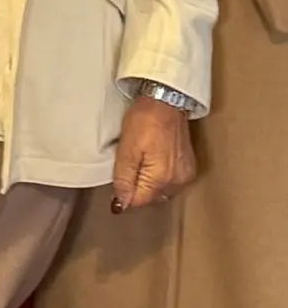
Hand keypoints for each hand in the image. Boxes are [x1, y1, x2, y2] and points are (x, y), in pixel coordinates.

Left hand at [112, 95, 195, 211]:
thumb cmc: (144, 122)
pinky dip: (160, 177)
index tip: (117, 179)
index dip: (124, 194)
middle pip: (151, 198)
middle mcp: (178, 182)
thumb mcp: (127, 150)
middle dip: (137, 189)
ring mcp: (186, 175)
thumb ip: (123, 179)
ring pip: (162, 191)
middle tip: (127, 166)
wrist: (166, 102)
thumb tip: (121, 204)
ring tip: (139, 163)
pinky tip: (152, 163)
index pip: (139, 201)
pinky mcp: (190, 167)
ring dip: (149, 184)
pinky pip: (172, 181)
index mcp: (161, 179)